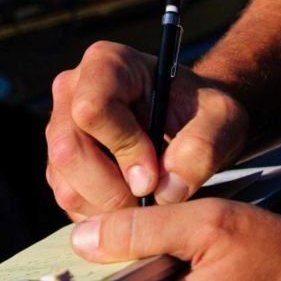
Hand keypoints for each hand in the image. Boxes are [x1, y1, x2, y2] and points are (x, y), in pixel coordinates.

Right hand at [45, 41, 249, 217]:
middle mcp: (71, 91)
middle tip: (152, 198)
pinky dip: (102, 217)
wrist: (192, 123)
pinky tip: (133, 204)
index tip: (156, 172)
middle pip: (69, 150)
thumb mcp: (222, 120)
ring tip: (148, 201)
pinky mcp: (59, 165)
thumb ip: (203, 148)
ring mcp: (60, 129)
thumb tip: (166, 190)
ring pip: (65, 185)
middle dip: (113, 189)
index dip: (124, 147)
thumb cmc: (203, 112)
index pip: (93, 108)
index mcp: (106, 63)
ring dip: (109, 208)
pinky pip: (69, 202)